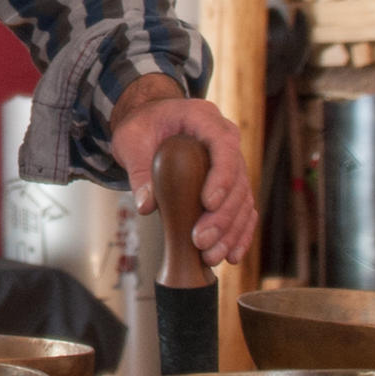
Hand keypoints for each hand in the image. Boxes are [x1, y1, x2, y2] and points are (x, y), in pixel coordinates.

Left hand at [109, 81, 255, 267]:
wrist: (151, 122)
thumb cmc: (142, 126)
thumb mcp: (131, 141)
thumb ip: (139, 170)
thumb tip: (146, 206)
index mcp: (205, 119)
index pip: (224, 145)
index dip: (221, 175)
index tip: (208, 203)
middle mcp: (226, 139)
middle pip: (237, 178)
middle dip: (222, 215)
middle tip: (201, 242)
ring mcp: (232, 162)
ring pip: (243, 198)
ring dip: (231, 231)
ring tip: (212, 256)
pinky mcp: (230, 184)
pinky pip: (243, 209)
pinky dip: (239, 233)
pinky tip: (231, 255)